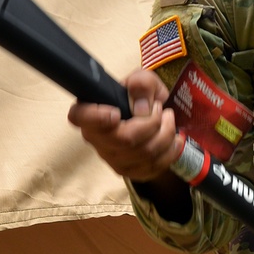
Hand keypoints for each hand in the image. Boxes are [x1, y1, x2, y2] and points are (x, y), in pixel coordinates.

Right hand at [67, 67, 181, 182]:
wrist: (152, 118)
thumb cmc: (140, 98)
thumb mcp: (143, 81)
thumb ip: (141, 84)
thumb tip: (142, 107)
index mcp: (91, 114)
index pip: (79, 117)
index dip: (94, 117)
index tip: (115, 113)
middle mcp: (97, 141)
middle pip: (125, 139)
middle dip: (152, 123)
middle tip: (160, 109)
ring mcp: (113, 160)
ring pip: (144, 154)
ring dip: (165, 134)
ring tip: (169, 119)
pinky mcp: (131, 172)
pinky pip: (154, 166)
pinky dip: (171, 151)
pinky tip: (174, 139)